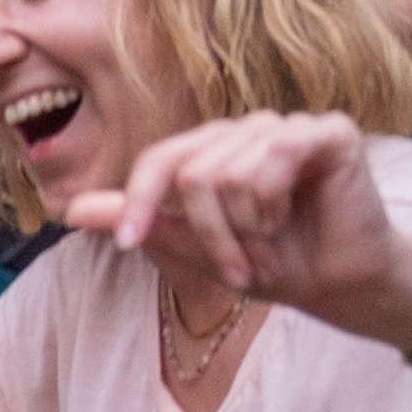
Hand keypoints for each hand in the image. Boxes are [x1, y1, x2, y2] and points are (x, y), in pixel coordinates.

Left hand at [55, 109, 411, 347]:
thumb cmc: (275, 265)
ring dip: (244, 230)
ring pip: (227, 172)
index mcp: (215, 151)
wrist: (340, 285)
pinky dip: (272, 205)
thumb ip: (139, 221)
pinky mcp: (328, 131)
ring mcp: (288, 126)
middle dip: (209, 235)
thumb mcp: (193, 250)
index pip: (158, 160)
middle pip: (191, 172)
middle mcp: (248, 130)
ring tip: (268, 249)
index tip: (126, 242)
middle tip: (238, 269)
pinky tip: (291, 220)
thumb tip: (70, 209)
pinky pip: (272, 160)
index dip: (136, 200)